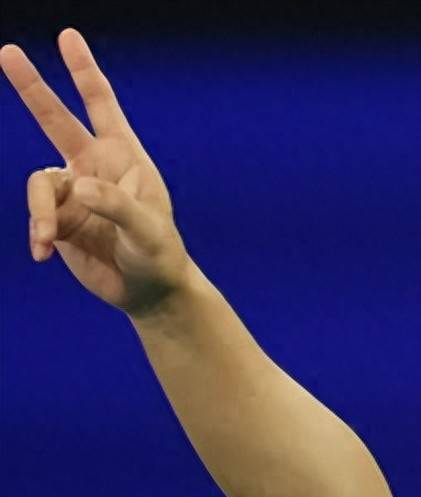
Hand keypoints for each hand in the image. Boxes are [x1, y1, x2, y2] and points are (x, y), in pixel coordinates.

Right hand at [1, 28, 193, 318]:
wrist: (147, 290)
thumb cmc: (159, 254)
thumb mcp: (147, 231)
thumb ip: (117, 206)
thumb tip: (79, 187)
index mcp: (124, 157)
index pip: (101, 104)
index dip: (83, 70)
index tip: (67, 36)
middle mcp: (94, 167)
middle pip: (56, 118)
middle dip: (32, 87)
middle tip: (7, 51)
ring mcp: (74, 192)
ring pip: (38, 184)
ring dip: (39, 212)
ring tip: (47, 240)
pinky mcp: (59, 219)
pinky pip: (36, 214)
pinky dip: (37, 231)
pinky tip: (44, 253)